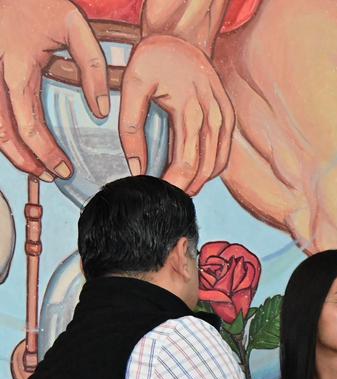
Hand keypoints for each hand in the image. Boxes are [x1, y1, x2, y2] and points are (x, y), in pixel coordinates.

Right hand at [0, 0, 107, 178]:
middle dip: (24, 160)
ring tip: (35, 167)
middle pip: (2, 132)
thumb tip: (101, 110)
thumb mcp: (74, 26)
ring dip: (10, 150)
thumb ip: (92, 67)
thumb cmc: (38, 1)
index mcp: (17, 69)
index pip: (27, 124)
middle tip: (49, 177)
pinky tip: (21, 141)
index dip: (44, 152)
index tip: (63, 169)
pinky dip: (4, 131)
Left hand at [119, 35, 234, 193]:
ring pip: (218, 164)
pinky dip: (212, 167)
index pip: (186, 164)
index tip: (159, 194)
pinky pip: (225, 152)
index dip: (174, 185)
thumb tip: (135, 166)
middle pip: (204, 169)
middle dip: (186, 187)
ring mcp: (225, 117)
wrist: (181, 36)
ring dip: (200, 180)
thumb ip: (131, 128)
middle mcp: (213, 117)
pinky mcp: (229, 115)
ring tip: (179, 187)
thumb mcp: (132, 86)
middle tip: (166, 196)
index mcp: (190, 112)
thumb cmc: (154, 58)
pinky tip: (195, 170)